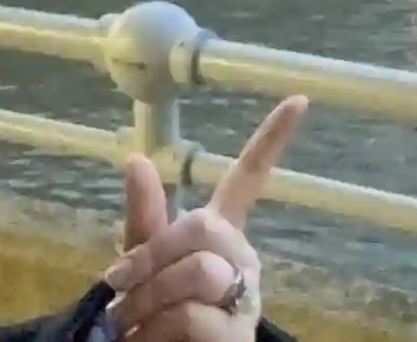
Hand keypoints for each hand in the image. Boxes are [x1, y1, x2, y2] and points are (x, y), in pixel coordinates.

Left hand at [102, 96, 307, 339]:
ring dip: (147, 299)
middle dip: (150, 255)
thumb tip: (135, 157)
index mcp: (221, 233)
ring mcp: (245, 298)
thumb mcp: (139, 262)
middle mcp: (241, 258)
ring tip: (130, 325)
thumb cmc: (151, 314)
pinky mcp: (236, 335)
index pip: (249, 178)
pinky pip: (192, 316)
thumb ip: (143, 216)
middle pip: (202, 226)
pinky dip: (155, 330)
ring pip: (199, 271)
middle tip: (116, 283)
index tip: (299, 98)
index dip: (272, 140)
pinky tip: (149, 341)